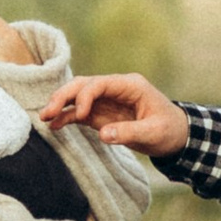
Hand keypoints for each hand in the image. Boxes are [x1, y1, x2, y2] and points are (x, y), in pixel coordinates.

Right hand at [37, 69, 190, 156]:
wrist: (176, 136)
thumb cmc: (169, 130)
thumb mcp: (154, 132)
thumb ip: (129, 132)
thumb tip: (103, 134)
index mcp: (130, 86)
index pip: (100, 83)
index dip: (85, 96)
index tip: (80, 116)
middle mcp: (115, 89)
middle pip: (84, 85)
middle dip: (64, 96)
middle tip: (48, 111)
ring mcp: (107, 101)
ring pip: (78, 96)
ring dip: (61, 105)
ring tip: (44, 118)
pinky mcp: (102, 114)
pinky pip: (80, 113)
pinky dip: (67, 118)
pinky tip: (54, 126)